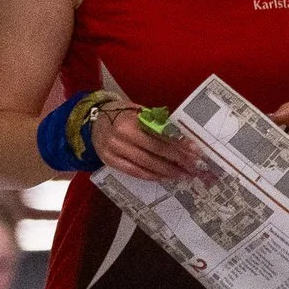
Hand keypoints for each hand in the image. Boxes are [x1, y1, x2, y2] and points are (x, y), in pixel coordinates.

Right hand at [88, 101, 202, 180]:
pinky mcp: (110, 162)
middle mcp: (121, 136)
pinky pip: (134, 172)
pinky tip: (164, 177)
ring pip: (146, 164)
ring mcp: (114, 151)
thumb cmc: (121, 114)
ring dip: (167, 171)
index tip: (195, 151)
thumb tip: (181, 137)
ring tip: (183, 175)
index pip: (161, 134)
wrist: (93, 121)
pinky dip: (151, 175)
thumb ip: (156, 122)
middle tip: (194, 167)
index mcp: (131, 120)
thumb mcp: (138, 111)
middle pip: (156, 151)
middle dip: (178, 160)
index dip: (179, 144)